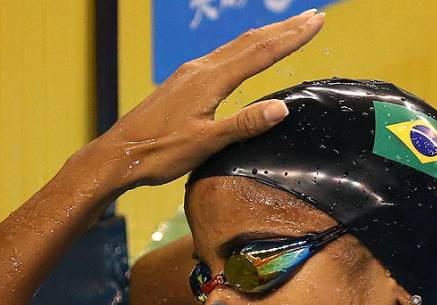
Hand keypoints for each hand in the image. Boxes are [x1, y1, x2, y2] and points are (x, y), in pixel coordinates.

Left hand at [96, 10, 325, 188]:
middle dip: (284, 29)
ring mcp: (189, 74)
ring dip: (265, 36)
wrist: (118, 155)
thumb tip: (282, 107)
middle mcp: (200, 69)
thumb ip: (243, 124)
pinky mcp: (182, 82)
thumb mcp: (205, 143)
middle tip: (313, 17)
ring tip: (288, 28)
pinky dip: (244, 48)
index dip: (292, 38)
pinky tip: (246, 54)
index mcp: (209, 80)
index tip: (317, 23)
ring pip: (235, 47)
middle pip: (250, 42)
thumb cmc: (159, 153)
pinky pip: (221, 56)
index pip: (260, 53)